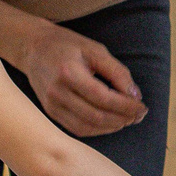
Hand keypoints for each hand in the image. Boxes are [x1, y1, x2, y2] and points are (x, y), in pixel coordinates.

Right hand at [19, 24, 148, 136]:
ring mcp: (51, 105)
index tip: (142, 107)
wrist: (33, 48)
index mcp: (69, 73)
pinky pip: (77, 129)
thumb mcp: (96, 50)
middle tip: (139, 115)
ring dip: (112, 127)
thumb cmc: (67, 46)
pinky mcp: (51, 113)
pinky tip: (110, 122)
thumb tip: (135, 96)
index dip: (126, 106)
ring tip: (127, 119)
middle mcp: (58, 92)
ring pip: (87, 127)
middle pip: (96, 116)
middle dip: (122, 119)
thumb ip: (117, 72)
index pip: (104, 98)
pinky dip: (97, 129)